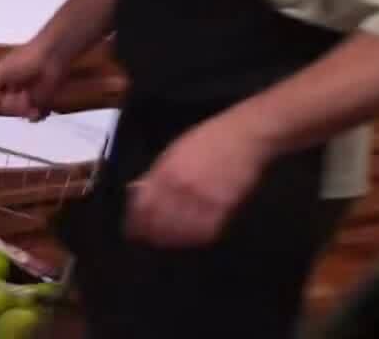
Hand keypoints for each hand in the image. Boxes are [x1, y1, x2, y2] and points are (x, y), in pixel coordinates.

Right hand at [0, 40, 67, 120]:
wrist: (52, 56)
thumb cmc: (24, 60)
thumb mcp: (1, 72)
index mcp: (3, 82)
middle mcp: (14, 90)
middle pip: (7, 108)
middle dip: (12, 105)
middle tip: (19, 96)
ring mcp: (28, 96)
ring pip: (20, 113)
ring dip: (24, 110)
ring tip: (30, 101)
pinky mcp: (42, 100)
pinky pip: (36, 115)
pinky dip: (36, 115)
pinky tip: (37, 111)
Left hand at [125, 114, 269, 248]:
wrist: (246, 136)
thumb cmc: (211, 138)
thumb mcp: (176, 150)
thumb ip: (157, 173)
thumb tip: (138, 192)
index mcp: (165, 171)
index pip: (142, 207)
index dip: (135, 223)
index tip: (133, 231)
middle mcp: (180, 187)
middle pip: (157, 223)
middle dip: (151, 234)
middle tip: (150, 240)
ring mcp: (201, 200)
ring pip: (178, 232)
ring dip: (171, 239)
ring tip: (169, 242)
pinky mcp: (222, 209)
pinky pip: (203, 233)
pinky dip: (194, 238)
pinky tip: (191, 237)